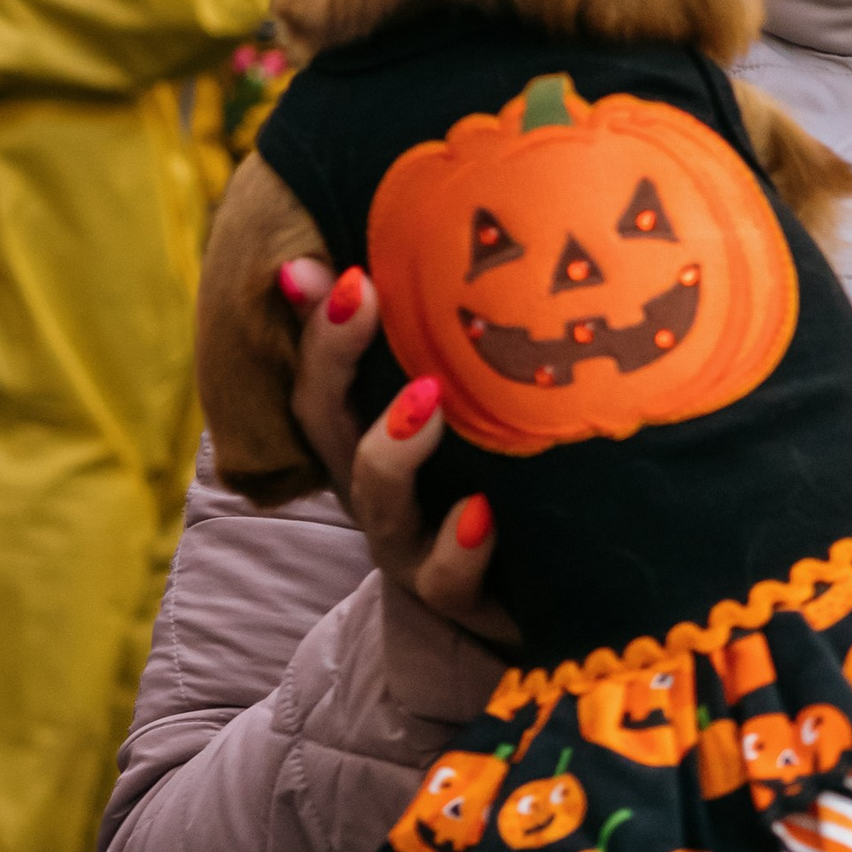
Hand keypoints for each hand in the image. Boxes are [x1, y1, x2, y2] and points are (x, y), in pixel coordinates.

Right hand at [279, 261, 515, 643]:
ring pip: (378, 501)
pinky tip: (481, 513)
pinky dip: (459, 547)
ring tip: (426, 401)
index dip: (315, 316)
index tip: (321, 259)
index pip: (322, 365)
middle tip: (366, 292)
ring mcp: (411, 543)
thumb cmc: (494, 478)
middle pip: (327, 420)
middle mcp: (376, 484)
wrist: (536, 603)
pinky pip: (447, 579)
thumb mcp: (465, 404)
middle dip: (335, 355)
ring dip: (392, 448)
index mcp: (367, 431)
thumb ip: (433, 338)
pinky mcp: (460, 595)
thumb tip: (401, 248)